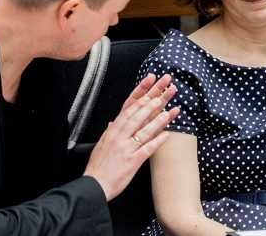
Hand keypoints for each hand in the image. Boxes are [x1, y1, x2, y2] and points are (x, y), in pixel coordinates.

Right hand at [84, 74, 178, 200]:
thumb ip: (110, 132)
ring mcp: (126, 148)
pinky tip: (168, 135)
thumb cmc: (98, 166)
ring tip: (171, 110)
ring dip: (159, 119)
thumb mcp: (102, 144)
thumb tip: (114, 122)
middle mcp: (119, 136)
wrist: (93, 186)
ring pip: (144, 130)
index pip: (129, 106)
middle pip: (139, 114)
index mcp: (113, 131)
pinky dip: (157, 141)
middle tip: (166, 89)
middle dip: (154, 100)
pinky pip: (147, 149)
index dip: (141, 91)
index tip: (151, 80)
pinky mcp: (132, 161)